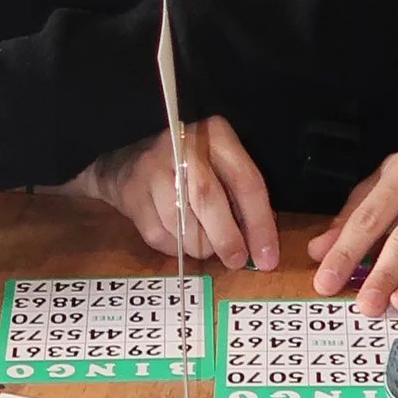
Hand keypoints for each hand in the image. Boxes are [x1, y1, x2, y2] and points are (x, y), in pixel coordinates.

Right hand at [75, 115, 279, 271]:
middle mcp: (182, 146)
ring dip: (199, 245)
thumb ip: (243, 201)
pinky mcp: (132, 192)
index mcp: (216, 135)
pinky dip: (175, 247)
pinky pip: (159, 234)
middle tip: (236, 261)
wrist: (130, 163)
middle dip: (227, 238)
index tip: (267, 258)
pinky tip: (179, 239)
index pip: (246, 181)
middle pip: (209, 198)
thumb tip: (261, 248)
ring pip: (181, 221)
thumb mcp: (222, 170)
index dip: (259, 224)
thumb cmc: (190, 171)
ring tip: (205, 246)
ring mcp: (152, 168)